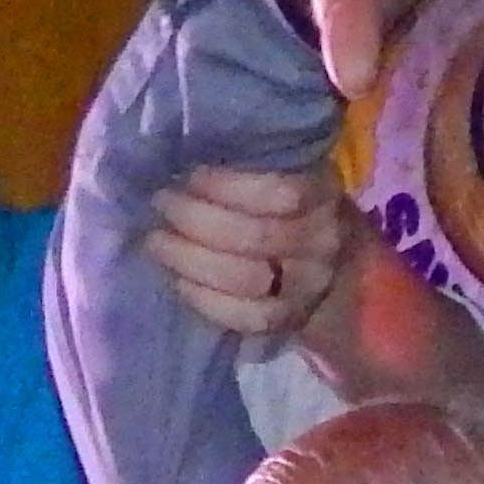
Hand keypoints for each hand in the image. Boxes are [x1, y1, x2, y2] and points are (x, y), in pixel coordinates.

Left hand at [147, 162, 352, 344]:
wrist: (326, 262)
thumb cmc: (288, 205)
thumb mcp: (285, 172)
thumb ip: (250, 165)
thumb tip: (186, 161)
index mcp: (325, 194)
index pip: (281, 193)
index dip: (228, 186)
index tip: (191, 176)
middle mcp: (324, 243)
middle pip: (255, 236)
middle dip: (196, 219)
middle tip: (162, 205)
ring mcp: (309, 288)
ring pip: (245, 278)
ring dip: (190, 259)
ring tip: (158, 242)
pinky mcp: (289, 321)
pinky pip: (243, 317)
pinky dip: (203, 298)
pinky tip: (178, 280)